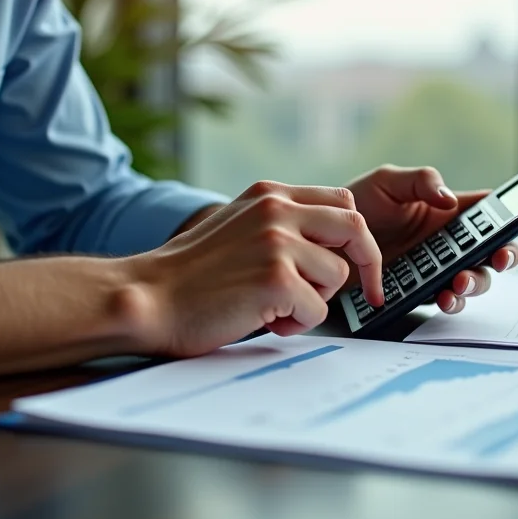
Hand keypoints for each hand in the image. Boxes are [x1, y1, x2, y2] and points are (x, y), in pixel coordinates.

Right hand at [127, 181, 383, 356]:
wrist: (149, 298)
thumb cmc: (191, 275)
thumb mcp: (238, 227)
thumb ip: (281, 225)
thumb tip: (330, 245)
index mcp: (270, 195)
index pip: (342, 203)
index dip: (357, 237)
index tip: (363, 265)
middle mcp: (277, 210)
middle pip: (355, 229)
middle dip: (367, 264)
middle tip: (368, 294)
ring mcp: (278, 243)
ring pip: (336, 276)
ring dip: (314, 301)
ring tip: (275, 308)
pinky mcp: (277, 279)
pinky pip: (318, 309)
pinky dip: (297, 323)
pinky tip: (264, 320)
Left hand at [346, 165, 517, 313]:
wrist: (323, 240)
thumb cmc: (358, 204)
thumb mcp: (388, 181)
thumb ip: (422, 181)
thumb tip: (449, 198)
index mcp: (451, 212)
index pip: (495, 210)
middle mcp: (451, 242)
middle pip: (494, 251)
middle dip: (506, 254)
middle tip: (500, 256)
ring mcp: (438, 269)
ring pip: (476, 278)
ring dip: (477, 281)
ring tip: (461, 281)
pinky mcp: (421, 291)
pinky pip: (447, 299)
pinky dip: (452, 300)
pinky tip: (445, 295)